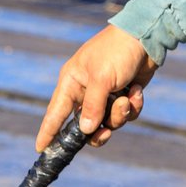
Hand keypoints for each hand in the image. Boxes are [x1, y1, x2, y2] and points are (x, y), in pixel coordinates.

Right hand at [37, 26, 155, 149]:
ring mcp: (105, 95)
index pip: (55, 113)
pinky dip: (134, 106)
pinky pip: (126, 114)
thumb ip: (92, 106)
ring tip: (127, 98)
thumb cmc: (117, 51)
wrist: (145, 37)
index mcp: (71, 83)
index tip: (40, 149)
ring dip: (120, 114)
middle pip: (85, 126)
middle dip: (99, 129)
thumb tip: (85, 131)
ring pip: (109, 122)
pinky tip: (137, 90)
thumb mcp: (102, 78)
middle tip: (106, 132)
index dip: (48, 132)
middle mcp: (85, 91)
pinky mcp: (123, 96)